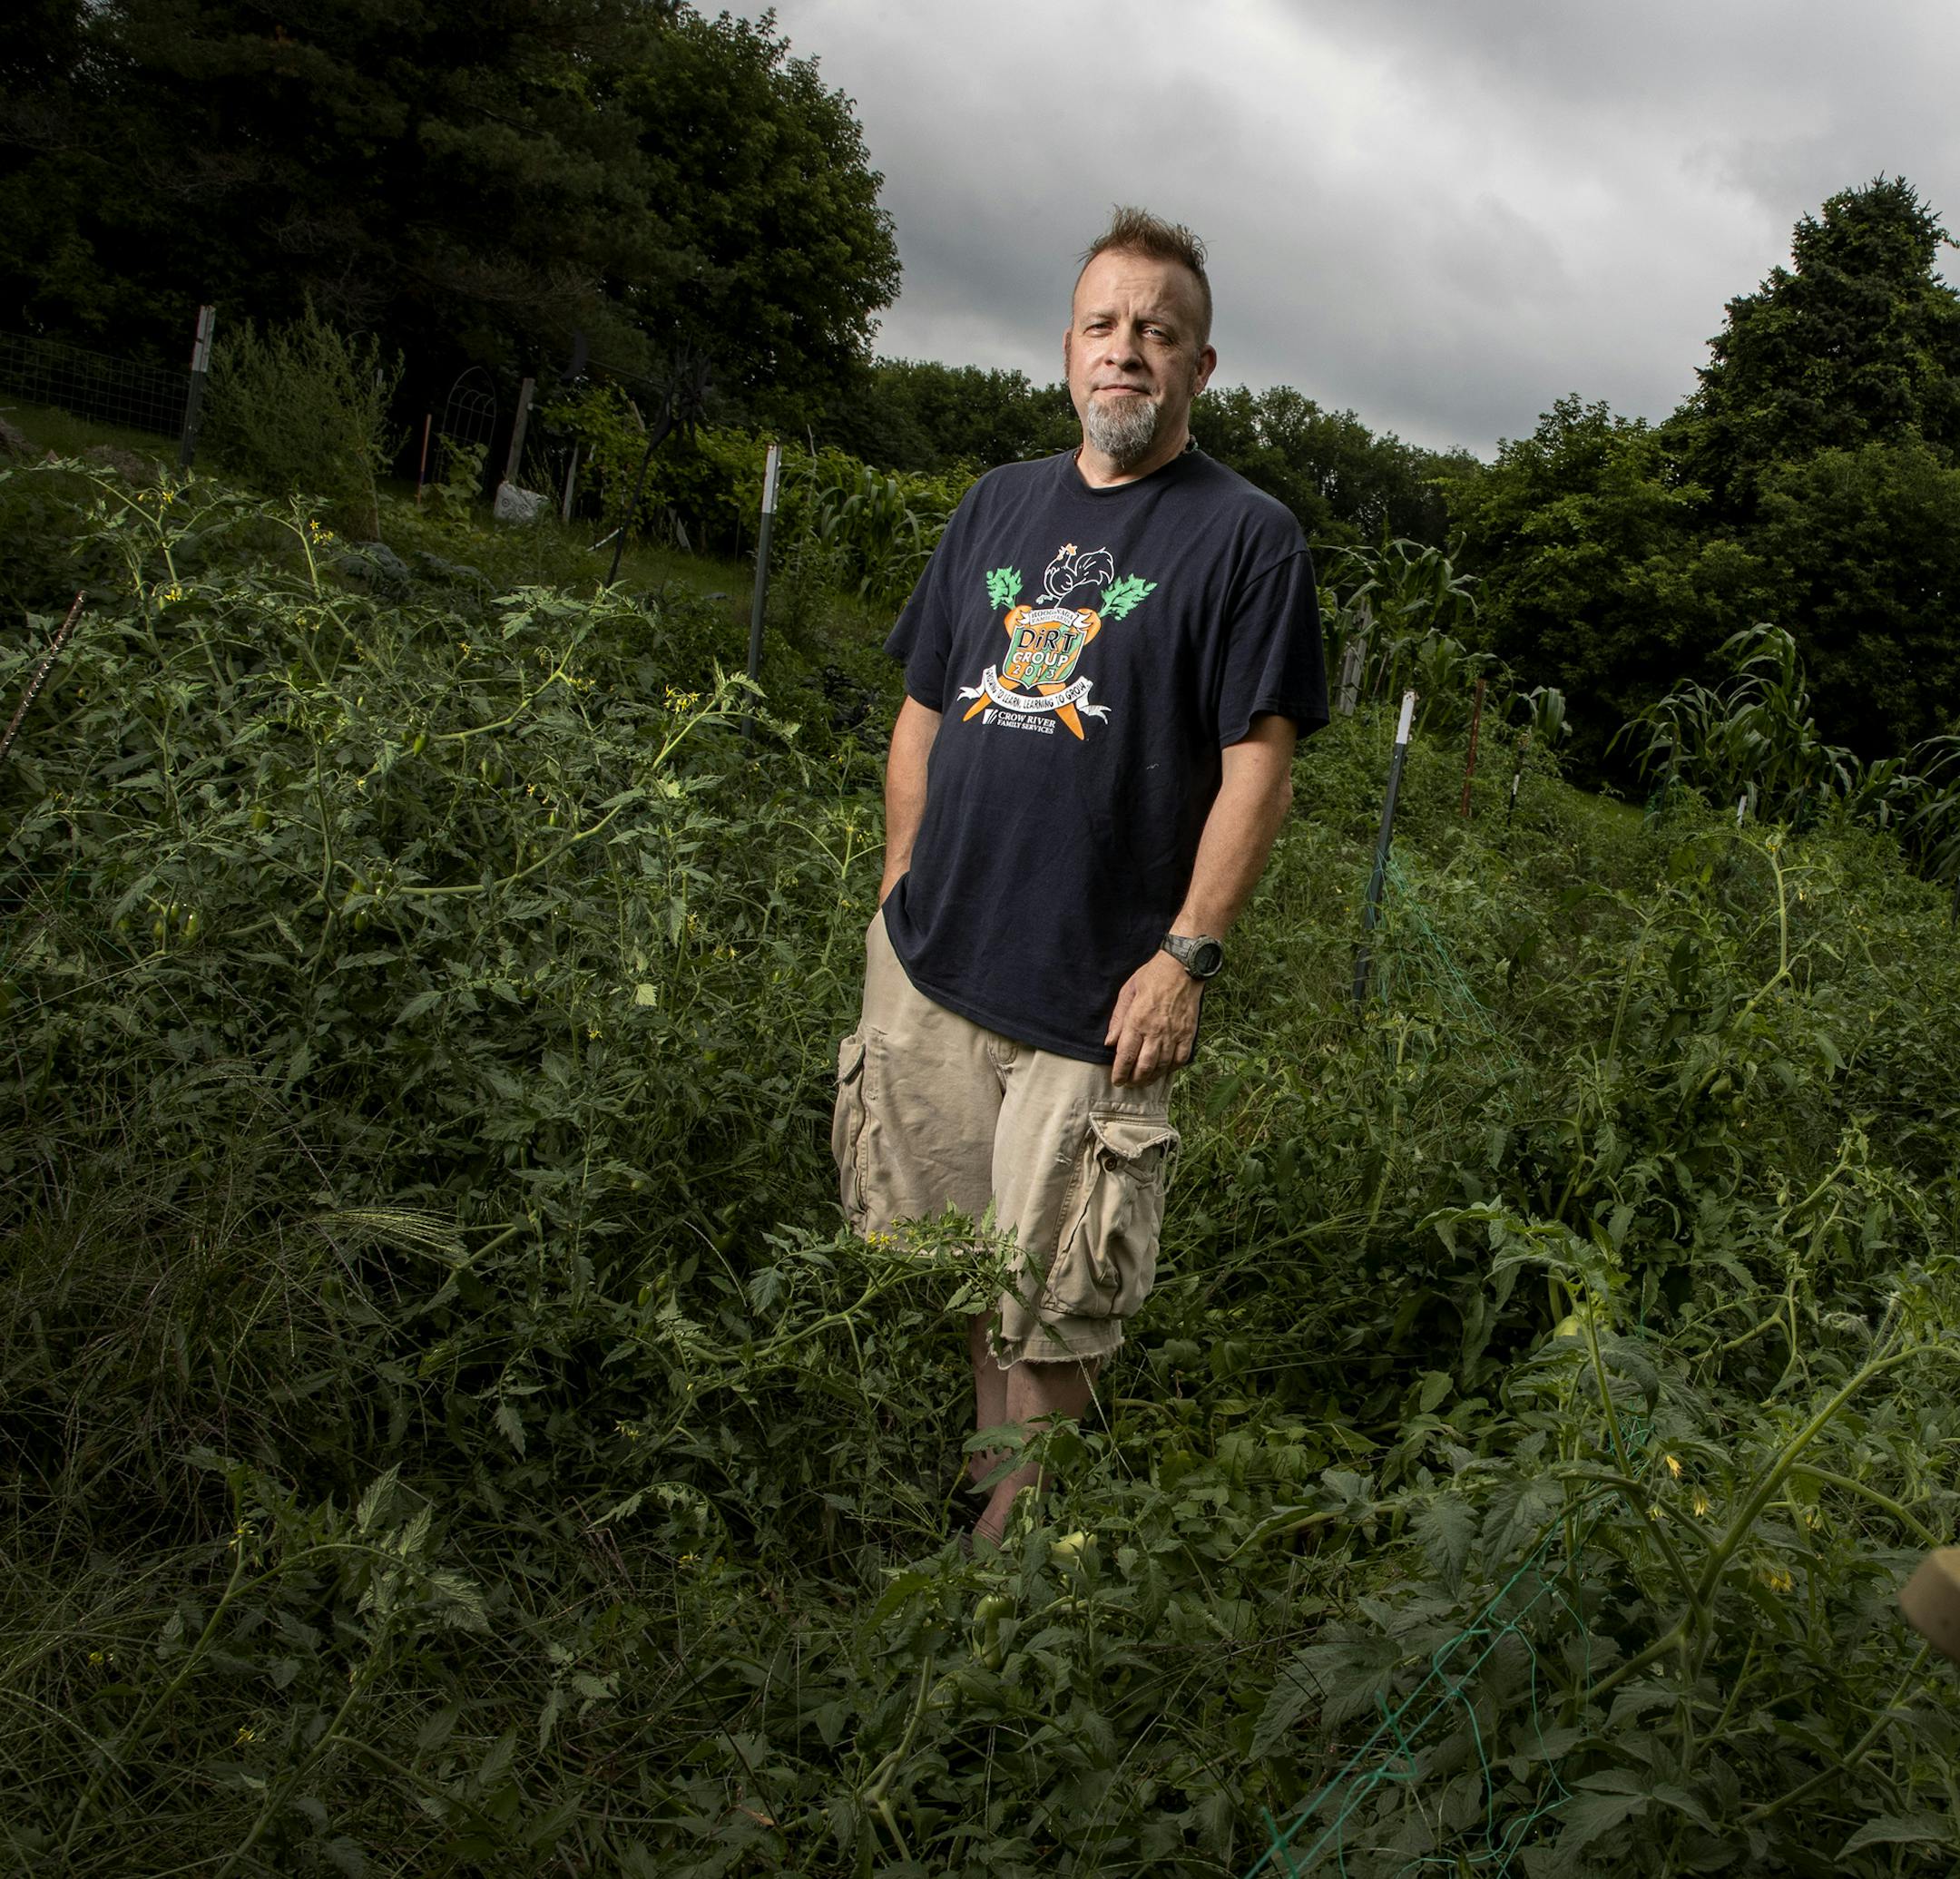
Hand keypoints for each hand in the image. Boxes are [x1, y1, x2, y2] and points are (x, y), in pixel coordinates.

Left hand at [1104, 950, 1201, 1085]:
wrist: (1183, 966)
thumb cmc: (1152, 976)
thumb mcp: (1127, 992)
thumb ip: (1118, 1019)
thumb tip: (1109, 1043)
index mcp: (1137, 1021)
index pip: (1126, 1056)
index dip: (1120, 1073)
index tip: (1116, 1081)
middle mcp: (1156, 1031)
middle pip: (1144, 1067)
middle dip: (1134, 1080)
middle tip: (1129, 1084)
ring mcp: (1174, 1034)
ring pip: (1162, 1066)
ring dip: (1151, 1077)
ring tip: (1144, 1081)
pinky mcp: (1189, 1033)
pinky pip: (1181, 1059)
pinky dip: (1171, 1069)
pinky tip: (1164, 1070)